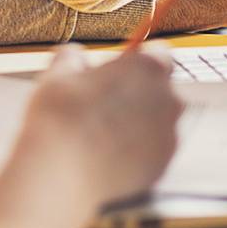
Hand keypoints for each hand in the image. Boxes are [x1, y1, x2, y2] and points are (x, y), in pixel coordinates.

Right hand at [20, 47, 182, 205]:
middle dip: (137, 90)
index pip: (158, 52)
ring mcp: (168, 137)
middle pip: (159, 87)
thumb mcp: (58, 73)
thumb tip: (75, 57)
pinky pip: (152, 148)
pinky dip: (136, 147)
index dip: (137, 58)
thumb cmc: (61, 118)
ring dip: (137, 120)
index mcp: (147, 69)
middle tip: (102, 97)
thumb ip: (73, 58)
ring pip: (156, 120)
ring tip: (100, 129)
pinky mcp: (162, 167)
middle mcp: (168, 101)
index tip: (119, 66)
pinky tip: (106, 151)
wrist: (61, 175)